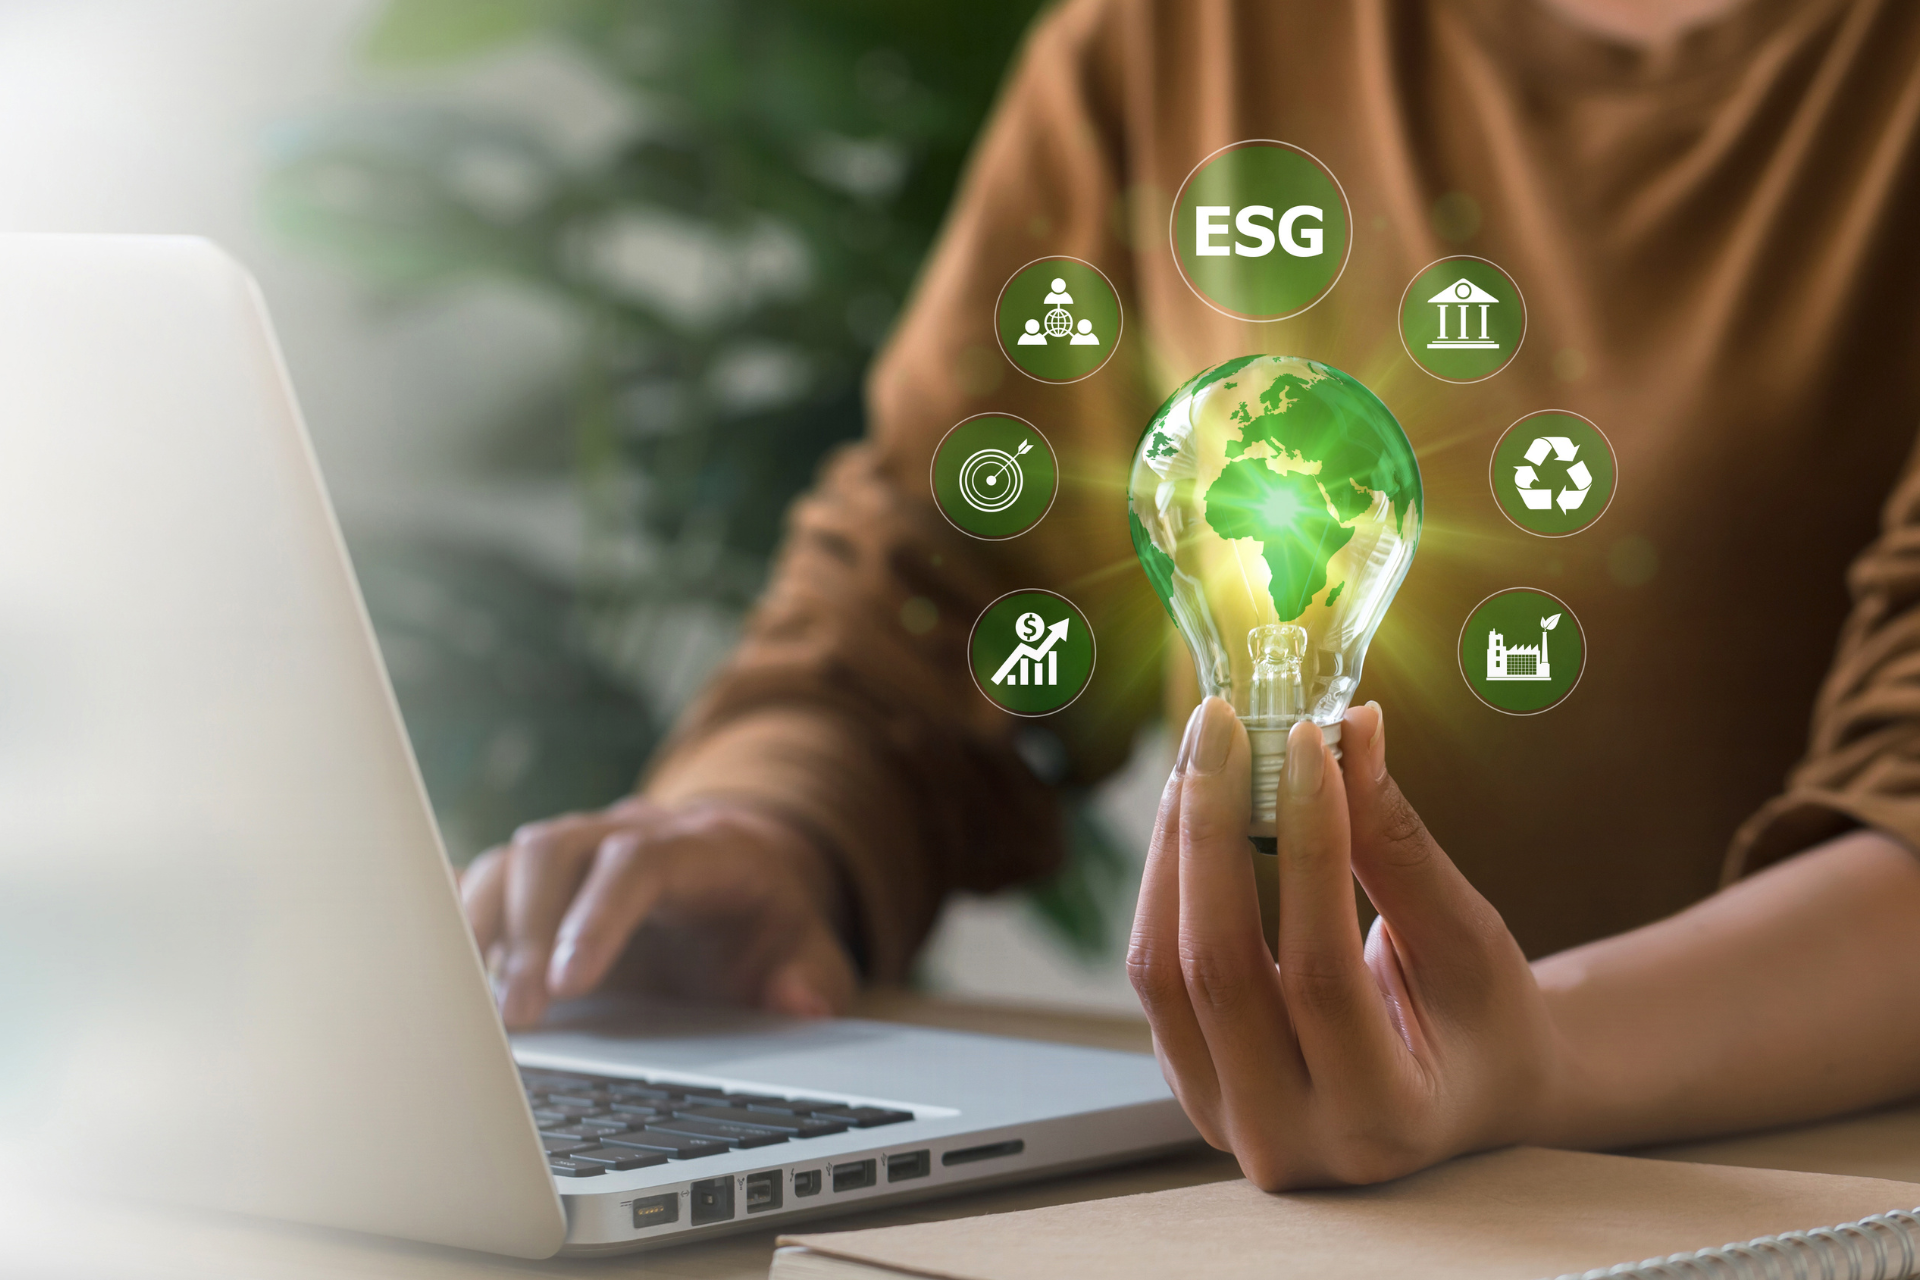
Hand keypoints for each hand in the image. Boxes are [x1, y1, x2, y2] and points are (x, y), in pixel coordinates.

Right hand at [460, 796, 856, 1028]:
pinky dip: (456, 926)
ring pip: (508, 862)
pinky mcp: (539, 880)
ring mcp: (575, 851)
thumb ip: (811, 974)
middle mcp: (624, 833)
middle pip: (553, 849)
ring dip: (480, 933)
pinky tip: (438, 979)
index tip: (571, 983)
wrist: (739, 875)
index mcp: (697, 847)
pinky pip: (483, 883)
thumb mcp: (809, 945)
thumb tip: (799, 1003)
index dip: (598, 916)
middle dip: (527, 930)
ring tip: (472, 1012)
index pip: (636, 861)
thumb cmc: (765, 919)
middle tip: (518, 1016)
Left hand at [1127, 696, 1556, 1188]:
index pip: (1319, 973)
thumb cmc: (1485, 1024)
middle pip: (1216, 971)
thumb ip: (1401, 848)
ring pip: (1162, 970)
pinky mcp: (1187, 1078)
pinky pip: (1156, 973)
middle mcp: (1289, 1141)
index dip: (1308, 846)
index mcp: (1383, 1124)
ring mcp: (1223, 1118)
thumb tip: (1355, 730)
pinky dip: (1168, 880)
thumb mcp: (1469, 944)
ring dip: (1174, 845)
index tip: (1307, 741)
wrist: (1466, 1101)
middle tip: (1223, 724)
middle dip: (1211, 828)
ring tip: (1204, 752)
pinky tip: (1192, 808)